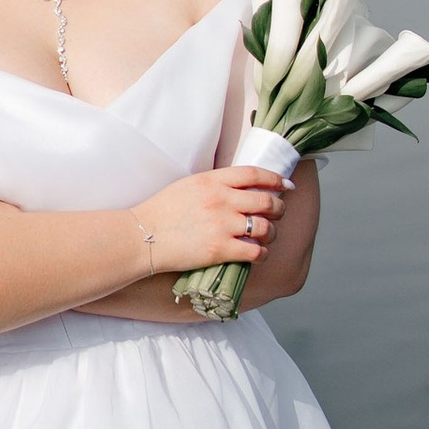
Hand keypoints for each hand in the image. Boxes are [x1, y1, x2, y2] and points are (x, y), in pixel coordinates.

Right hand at [131, 166, 292, 271]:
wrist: (142, 236)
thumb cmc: (162, 211)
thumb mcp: (189, 184)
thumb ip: (215, 184)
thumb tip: (240, 188)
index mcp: (213, 180)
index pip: (255, 174)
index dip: (276, 179)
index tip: (286, 185)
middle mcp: (221, 199)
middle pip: (266, 200)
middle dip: (279, 208)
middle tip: (278, 213)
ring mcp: (221, 225)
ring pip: (265, 227)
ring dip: (272, 232)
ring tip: (268, 236)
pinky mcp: (219, 249)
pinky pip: (255, 251)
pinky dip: (262, 253)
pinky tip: (258, 254)